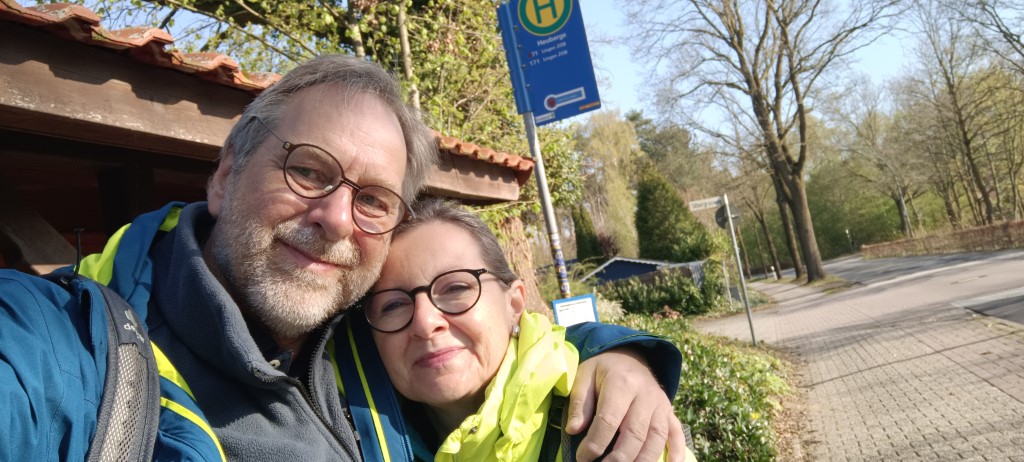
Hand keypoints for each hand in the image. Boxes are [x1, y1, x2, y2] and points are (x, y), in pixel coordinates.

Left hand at [566, 347, 686, 461]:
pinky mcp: (669, 412)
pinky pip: (677, 434)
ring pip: (657, 438)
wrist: (629, 354)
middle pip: (635, 433)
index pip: (609, 419)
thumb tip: (574, 430)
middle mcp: (645, 394)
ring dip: (643, 460)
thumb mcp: (585, 376)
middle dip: (619, 458)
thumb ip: (580, 403)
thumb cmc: (603, 369)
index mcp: (622, 383)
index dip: (595, 443)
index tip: (582, 458)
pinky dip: (677, 453)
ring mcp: (661, 404)